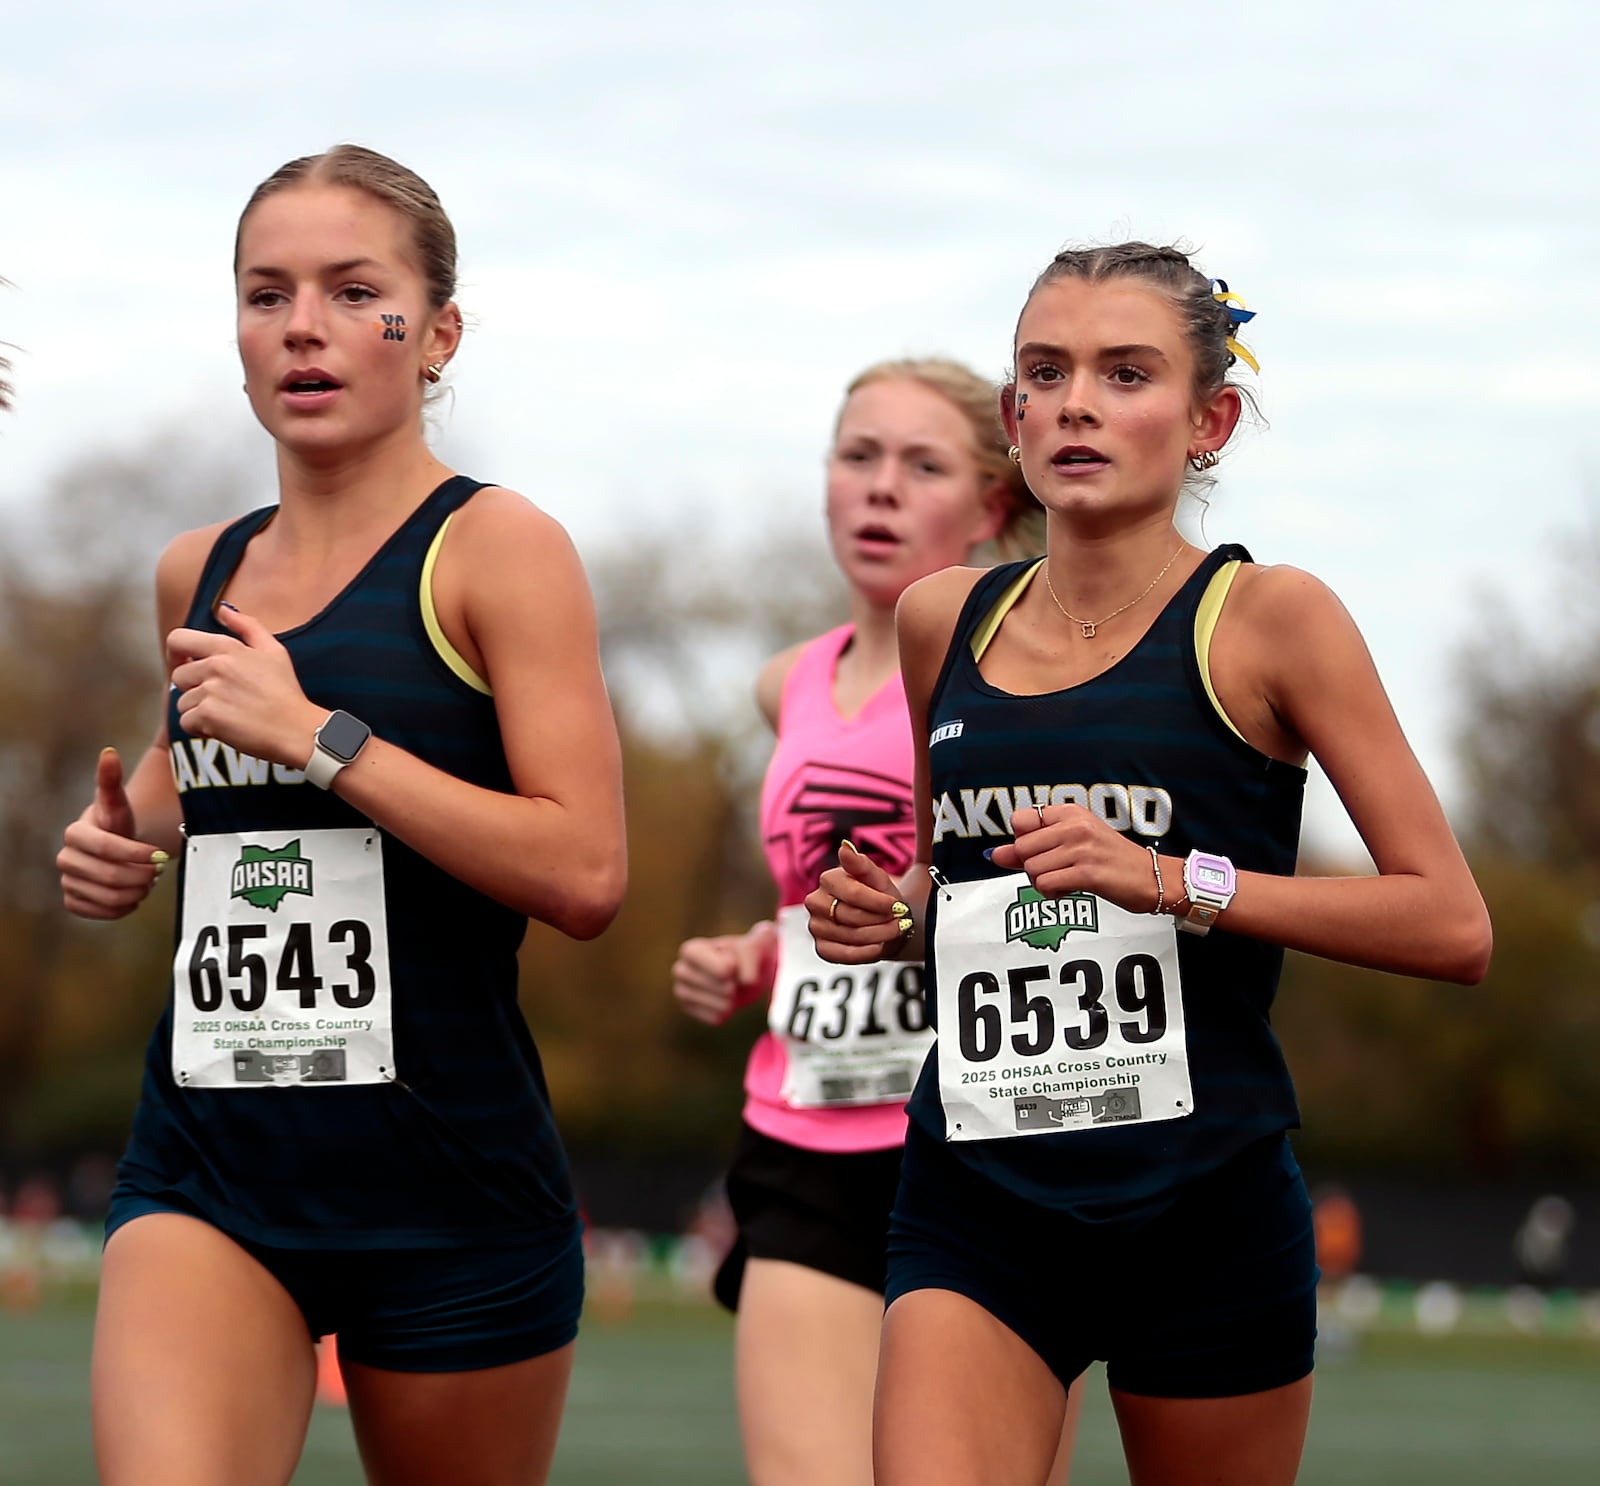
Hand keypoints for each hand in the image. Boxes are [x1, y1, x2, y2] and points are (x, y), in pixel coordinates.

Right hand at [58, 747, 168, 919]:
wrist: (112, 847)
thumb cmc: (118, 823)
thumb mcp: (119, 803)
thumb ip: (111, 781)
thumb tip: (109, 752)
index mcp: (76, 833)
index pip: (108, 849)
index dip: (137, 854)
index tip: (160, 855)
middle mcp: (65, 859)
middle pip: (109, 876)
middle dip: (141, 876)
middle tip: (158, 871)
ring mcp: (67, 881)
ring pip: (106, 896)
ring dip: (136, 892)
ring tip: (148, 882)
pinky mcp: (73, 901)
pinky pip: (98, 912)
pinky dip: (122, 908)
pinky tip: (134, 896)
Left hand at [167, 605, 322, 766]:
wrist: (297, 729)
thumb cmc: (286, 692)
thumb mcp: (274, 651)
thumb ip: (247, 625)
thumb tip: (222, 609)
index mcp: (227, 648)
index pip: (178, 640)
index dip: (175, 654)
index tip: (185, 665)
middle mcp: (216, 667)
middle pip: (178, 676)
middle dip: (193, 689)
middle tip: (219, 699)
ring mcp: (210, 691)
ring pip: (182, 702)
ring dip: (199, 711)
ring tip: (227, 714)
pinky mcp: (208, 716)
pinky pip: (186, 722)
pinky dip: (201, 729)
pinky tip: (223, 728)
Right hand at [672, 921, 777, 1025]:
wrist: (749, 975)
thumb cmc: (747, 956)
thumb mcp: (752, 949)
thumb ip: (750, 958)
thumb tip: (747, 981)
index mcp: (691, 950)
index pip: (693, 956)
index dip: (715, 964)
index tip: (732, 967)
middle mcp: (682, 970)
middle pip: (702, 982)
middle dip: (726, 985)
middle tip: (735, 983)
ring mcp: (683, 992)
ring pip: (707, 1002)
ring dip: (729, 1000)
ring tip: (734, 992)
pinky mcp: (693, 1011)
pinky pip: (714, 1018)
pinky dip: (728, 1013)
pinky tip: (730, 1004)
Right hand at [806, 840, 910, 963]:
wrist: (882, 921)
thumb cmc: (880, 897)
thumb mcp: (877, 878)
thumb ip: (862, 864)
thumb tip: (844, 846)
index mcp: (828, 879)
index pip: (852, 893)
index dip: (878, 902)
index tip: (898, 905)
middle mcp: (815, 902)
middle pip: (851, 916)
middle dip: (881, 920)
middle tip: (901, 920)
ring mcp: (816, 926)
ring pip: (851, 936)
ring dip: (879, 936)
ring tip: (895, 930)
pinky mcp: (822, 948)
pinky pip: (843, 955)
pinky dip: (865, 953)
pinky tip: (880, 947)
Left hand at [989, 805, 1165, 913]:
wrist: (1152, 877)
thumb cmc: (1110, 861)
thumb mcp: (1071, 845)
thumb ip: (1030, 848)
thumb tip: (993, 854)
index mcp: (1070, 813)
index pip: (1019, 821)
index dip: (1024, 843)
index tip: (1043, 852)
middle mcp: (1075, 826)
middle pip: (1021, 848)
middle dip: (1031, 867)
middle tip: (1056, 871)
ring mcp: (1082, 848)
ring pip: (1031, 869)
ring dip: (1043, 882)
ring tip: (1066, 880)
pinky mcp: (1088, 873)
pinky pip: (1046, 884)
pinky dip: (1052, 893)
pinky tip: (1070, 890)